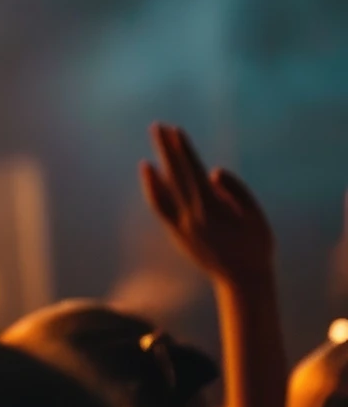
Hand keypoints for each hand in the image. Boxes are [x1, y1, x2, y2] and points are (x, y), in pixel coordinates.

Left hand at [140, 123, 273, 285]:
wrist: (242, 280)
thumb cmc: (256, 245)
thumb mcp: (254, 215)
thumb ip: (236, 190)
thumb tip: (212, 171)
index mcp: (213, 208)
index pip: (193, 171)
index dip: (183, 150)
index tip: (175, 131)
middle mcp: (192, 215)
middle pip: (175, 175)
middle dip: (167, 149)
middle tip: (157, 126)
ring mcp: (181, 225)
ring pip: (163, 190)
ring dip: (156, 166)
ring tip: (153, 147)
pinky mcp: (176, 233)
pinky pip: (160, 206)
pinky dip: (153, 188)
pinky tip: (150, 172)